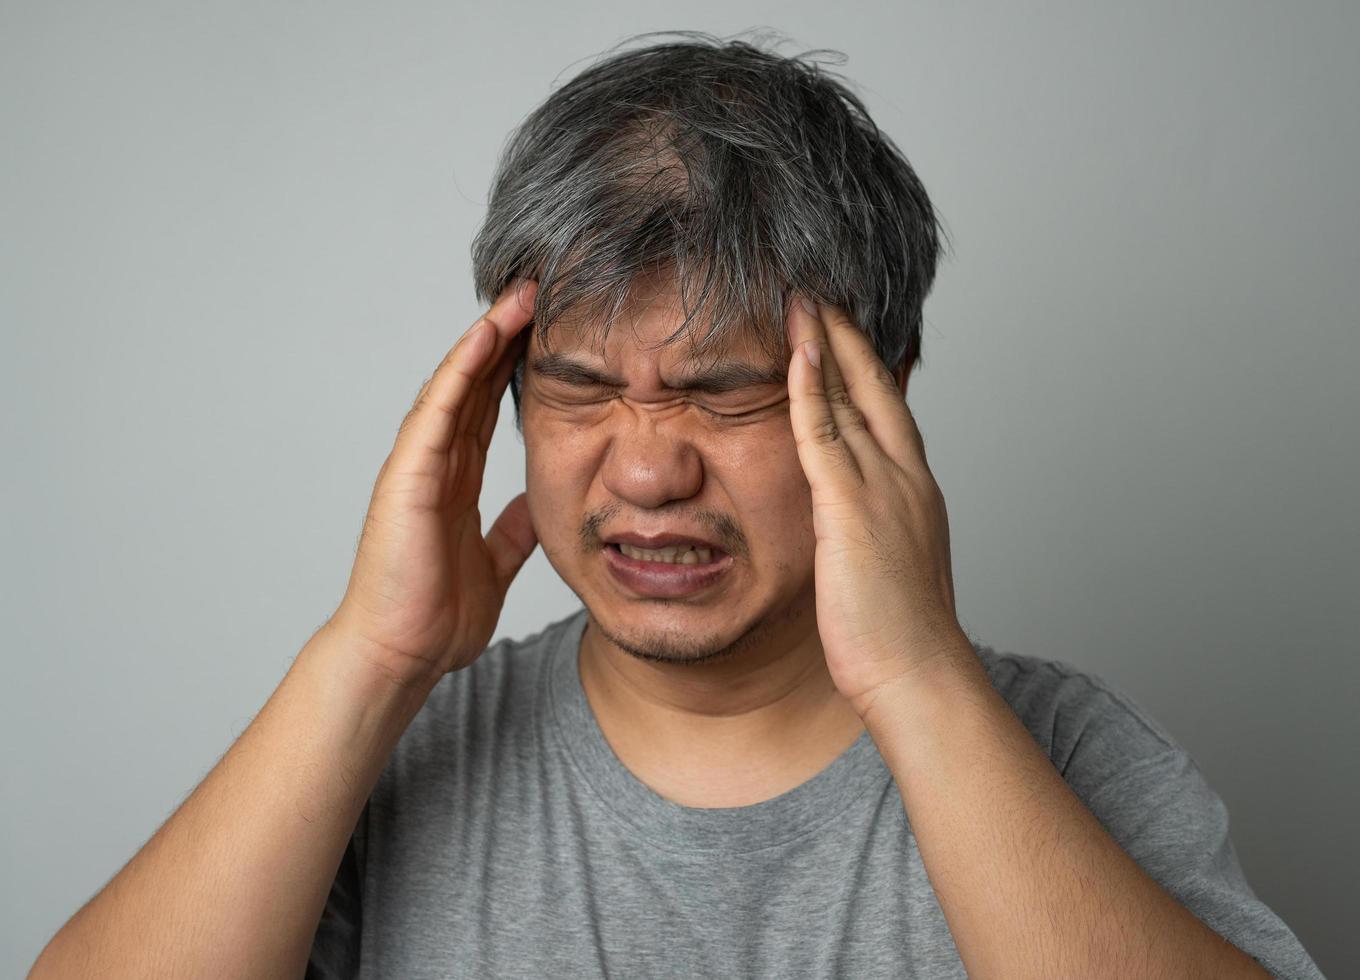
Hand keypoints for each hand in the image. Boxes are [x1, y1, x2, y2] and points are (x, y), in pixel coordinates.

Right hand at [327, 279, 540, 686]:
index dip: (516, 368)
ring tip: (521, 297)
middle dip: (506, 338)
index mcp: (455, 481)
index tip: (550, 332)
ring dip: (486, 338)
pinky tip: (485, 335)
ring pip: (455, 384)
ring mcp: (419, 465)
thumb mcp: (493, 563)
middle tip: (540, 293)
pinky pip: (438, 411)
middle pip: (474, 385)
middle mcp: (436, 464)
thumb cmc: (434, 616)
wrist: (401, 654)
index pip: (489, 409)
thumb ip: (509, 530)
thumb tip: (532, 506)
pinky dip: (460, 371)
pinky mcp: (408, 475)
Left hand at [785, 295, 971, 717]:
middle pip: (875, 387)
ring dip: (825, 344)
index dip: (865, 366)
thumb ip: (871, 530)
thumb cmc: (902, 636)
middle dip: (846, 336)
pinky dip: (811, 387)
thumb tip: (846, 521)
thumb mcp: (889, 567)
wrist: (918, 674)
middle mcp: (905, 477)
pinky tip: (796, 351)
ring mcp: (882, 487)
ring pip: (851, 397)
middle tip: (821, 292)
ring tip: (802, 299)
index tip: (843, 331)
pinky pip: (825, 432)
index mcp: (915, 491)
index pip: (888, 410)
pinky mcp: (851, 507)